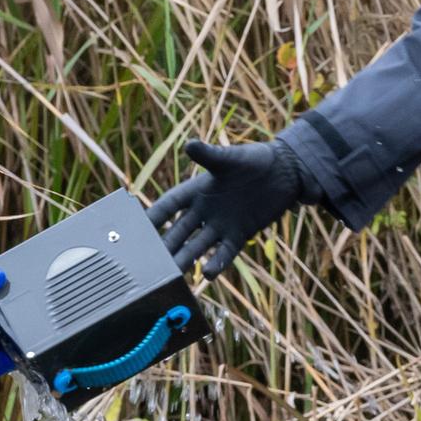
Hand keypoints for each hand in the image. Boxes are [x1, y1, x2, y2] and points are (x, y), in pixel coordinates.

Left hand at [0, 267, 14, 390]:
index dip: (8, 293)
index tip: (21, 290)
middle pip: (7, 319)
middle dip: (17, 318)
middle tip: (26, 315)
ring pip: (9, 341)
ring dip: (16, 339)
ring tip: (24, 335)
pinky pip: (3, 362)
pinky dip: (9, 359)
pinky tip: (12, 353)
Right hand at [145, 139, 317, 276]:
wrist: (284, 173)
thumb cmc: (254, 160)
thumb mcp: (230, 158)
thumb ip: (209, 155)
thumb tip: (189, 144)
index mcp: (197, 190)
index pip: (169, 205)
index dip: (154, 216)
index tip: (136, 229)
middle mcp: (204, 210)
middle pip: (179, 231)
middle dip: (165, 246)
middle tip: (149, 262)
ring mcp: (221, 225)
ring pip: (197, 246)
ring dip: (186, 260)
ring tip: (172, 276)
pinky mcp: (239, 234)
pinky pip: (225, 252)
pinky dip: (217, 263)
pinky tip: (209, 275)